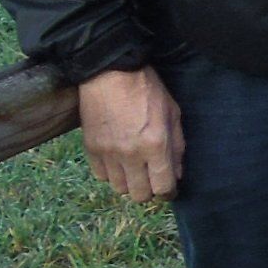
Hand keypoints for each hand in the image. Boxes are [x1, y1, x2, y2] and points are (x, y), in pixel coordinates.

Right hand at [78, 67, 183, 202]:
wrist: (110, 72)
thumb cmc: (147, 89)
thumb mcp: (172, 113)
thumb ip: (177, 147)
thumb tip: (177, 174)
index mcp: (155, 145)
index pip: (163, 187)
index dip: (169, 192)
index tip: (170, 189)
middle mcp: (130, 154)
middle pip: (140, 195)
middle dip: (149, 190)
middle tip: (152, 178)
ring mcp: (108, 153)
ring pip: (119, 189)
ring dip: (129, 183)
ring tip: (134, 169)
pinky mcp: (91, 149)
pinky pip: (101, 176)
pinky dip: (111, 173)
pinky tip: (118, 161)